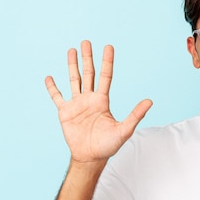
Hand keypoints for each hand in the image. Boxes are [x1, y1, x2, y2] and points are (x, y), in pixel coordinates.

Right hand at [45, 40, 152, 162]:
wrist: (91, 157)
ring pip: (73, 80)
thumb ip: (136, 115)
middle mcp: (89, 99)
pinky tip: (49, 77)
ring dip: (72, 66)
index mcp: (102, 101)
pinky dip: (53, 88)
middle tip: (86, 42)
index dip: (107, 62)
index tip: (108, 47)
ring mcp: (76, 105)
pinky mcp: (65, 112)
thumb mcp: (124, 129)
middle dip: (87, 58)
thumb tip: (150, 101)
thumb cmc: (108, 146)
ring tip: (71, 50)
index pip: (106, 76)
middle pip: (89, 74)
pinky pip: (57, 97)